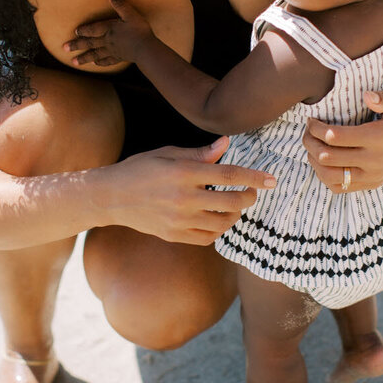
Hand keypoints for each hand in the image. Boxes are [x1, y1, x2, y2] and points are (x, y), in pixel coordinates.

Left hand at [65, 0, 153, 66]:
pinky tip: (95, 64)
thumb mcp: (130, 14)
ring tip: (74, 62)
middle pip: (89, 43)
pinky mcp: (119, 58)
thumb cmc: (139, 30)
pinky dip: (99, 62)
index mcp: (109, 29)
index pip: (93, 29)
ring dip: (84, 57)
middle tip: (64, 48)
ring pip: (95, 54)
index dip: (84, 30)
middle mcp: (107, 41)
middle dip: (76, 45)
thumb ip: (120, 4)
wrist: (146, 49)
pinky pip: (106, 61)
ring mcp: (112, 51)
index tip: (75, 32)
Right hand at [102, 136, 276, 244]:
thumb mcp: (168, 154)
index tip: (272, 180)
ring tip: (233, 205)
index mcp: (184, 172)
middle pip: (231, 201)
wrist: (111, 197)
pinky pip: (207, 238)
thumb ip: (200, 153)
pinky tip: (217, 219)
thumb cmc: (140, 169)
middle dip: (249, 197)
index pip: (229, 174)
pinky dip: (218, 230)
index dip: (254, 177)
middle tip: (251, 193)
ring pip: (222, 223)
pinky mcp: (174, 235)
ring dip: (234, 214)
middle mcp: (183, 198)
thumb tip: (226, 144)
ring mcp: (178, 220)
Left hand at [304, 90, 382, 192]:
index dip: (316, 128)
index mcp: (377, 138)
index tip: (311, 119)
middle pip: (327, 157)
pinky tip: (324, 161)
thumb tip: (367, 96)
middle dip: (310, 142)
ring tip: (312, 146)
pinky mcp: (371, 184)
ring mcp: (372, 175)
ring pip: (329, 176)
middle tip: (307, 131)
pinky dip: (325, 176)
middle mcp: (373, 160)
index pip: (334, 137)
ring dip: (314, 161)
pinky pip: (339, 188)